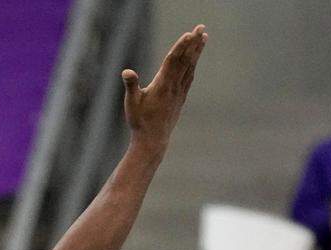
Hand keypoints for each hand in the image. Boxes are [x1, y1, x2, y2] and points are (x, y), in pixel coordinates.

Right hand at [122, 24, 206, 150]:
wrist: (153, 140)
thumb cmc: (140, 121)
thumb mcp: (131, 103)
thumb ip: (131, 85)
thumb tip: (127, 71)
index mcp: (162, 85)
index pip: (174, 61)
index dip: (181, 46)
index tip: (189, 34)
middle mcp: (174, 86)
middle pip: (186, 60)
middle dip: (194, 43)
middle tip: (201, 27)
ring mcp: (179, 91)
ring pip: (190, 66)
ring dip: (197, 51)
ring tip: (203, 37)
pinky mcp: (180, 97)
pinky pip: (189, 76)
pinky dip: (193, 64)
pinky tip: (195, 59)